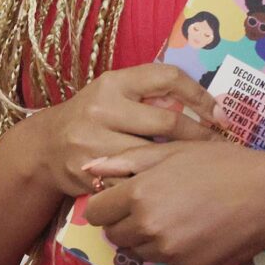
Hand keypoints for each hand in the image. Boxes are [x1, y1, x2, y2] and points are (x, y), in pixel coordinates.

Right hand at [23, 63, 220, 197]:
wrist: (45, 147)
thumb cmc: (91, 117)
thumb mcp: (113, 94)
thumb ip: (148, 95)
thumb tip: (208, 105)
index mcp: (113, 82)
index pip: (166, 77)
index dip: (199, 94)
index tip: (220, 113)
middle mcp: (102, 108)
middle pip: (167, 122)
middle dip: (199, 136)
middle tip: (218, 146)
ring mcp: (93, 141)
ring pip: (153, 156)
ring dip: (180, 164)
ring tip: (200, 168)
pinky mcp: (89, 171)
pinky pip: (133, 181)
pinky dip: (154, 184)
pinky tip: (170, 187)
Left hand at [84, 138, 264, 264]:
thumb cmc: (222, 166)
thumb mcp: (172, 151)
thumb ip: (127, 161)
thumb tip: (91, 167)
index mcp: (139, 195)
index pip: (97, 212)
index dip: (107, 204)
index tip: (121, 197)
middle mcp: (148, 228)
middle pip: (114, 235)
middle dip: (124, 222)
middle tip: (150, 205)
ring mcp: (168, 252)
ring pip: (138, 251)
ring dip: (147, 237)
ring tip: (176, 215)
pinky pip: (165, 262)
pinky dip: (172, 250)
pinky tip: (194, 229)